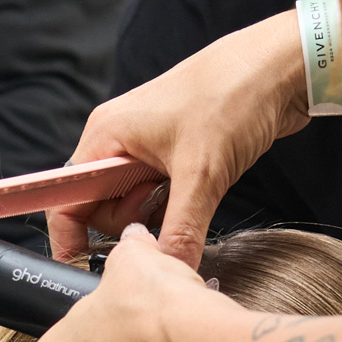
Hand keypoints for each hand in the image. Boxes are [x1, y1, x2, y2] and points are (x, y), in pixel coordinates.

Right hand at [48, 12, 307, 269]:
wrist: (277, 69)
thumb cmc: (232, 97)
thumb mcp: (202, 174)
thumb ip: (180, 231)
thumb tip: (170, 271)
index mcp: (106, 135)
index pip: (64, 197)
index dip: (69, 236)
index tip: (84, 268)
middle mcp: (118, 140)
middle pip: (101, 209)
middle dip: (132, 224)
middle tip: (168, 210)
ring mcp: (146, 147)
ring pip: (134, 206)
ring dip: (159, 216)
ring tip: (192, 194)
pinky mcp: (173, 154)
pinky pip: (161, 197)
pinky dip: (177, 207)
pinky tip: (200, 194)